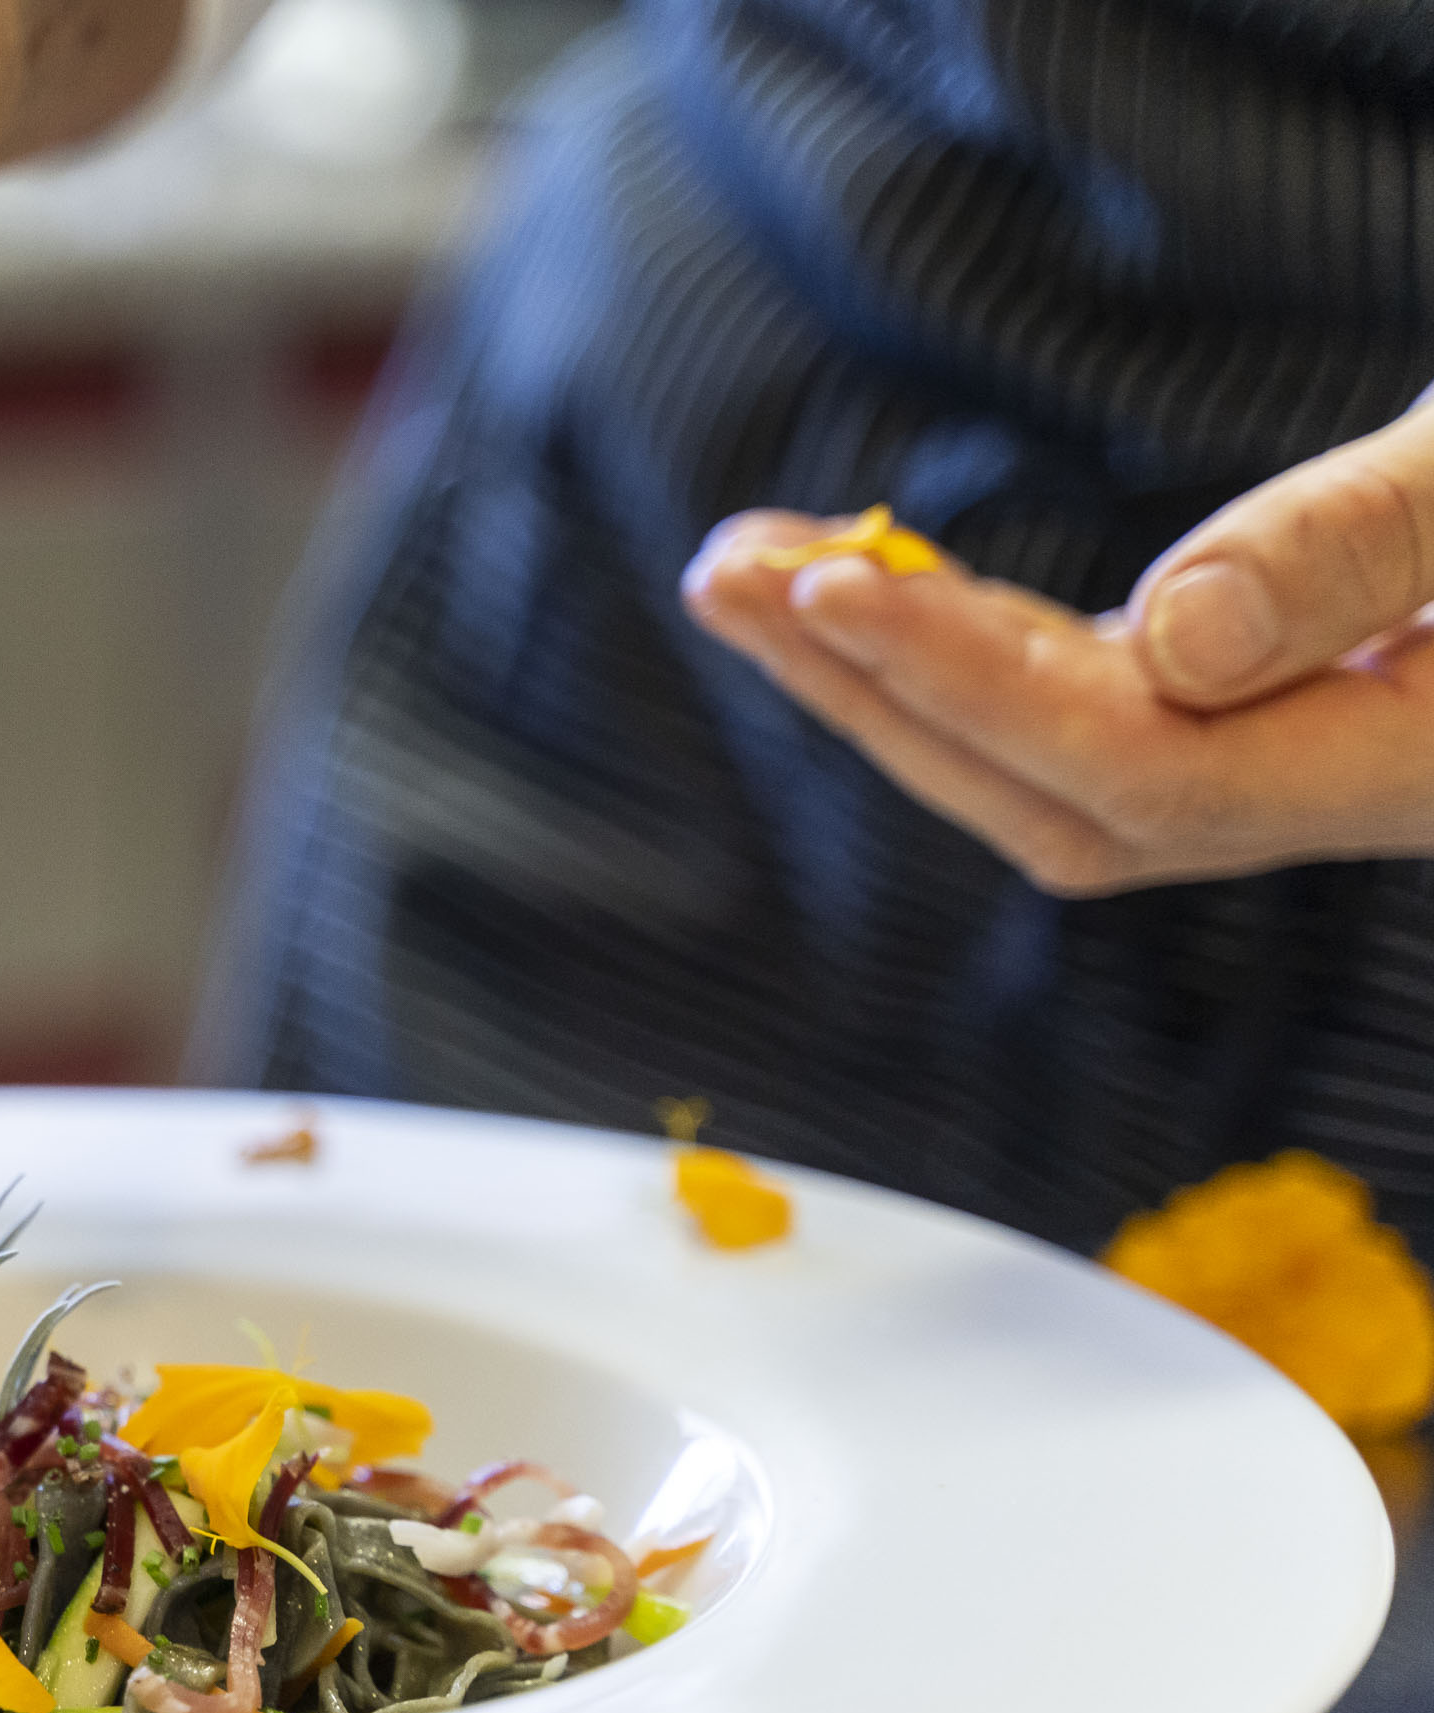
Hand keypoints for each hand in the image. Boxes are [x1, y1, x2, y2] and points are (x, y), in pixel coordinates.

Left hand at [683, 395, 1433, 894]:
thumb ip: (1369, 549)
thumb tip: (1179, 638)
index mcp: (1415, 765)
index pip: (1147, 769)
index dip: (973, 686)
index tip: (833, 586)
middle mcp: (1341, 784)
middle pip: (1055, 788)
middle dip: (871, 686)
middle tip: (722, 575)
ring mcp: (1301, 746)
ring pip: (1049, 746)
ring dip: (884, 661)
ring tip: (743, 564)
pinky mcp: (1272, 693)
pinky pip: (1085, 693)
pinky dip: (964, 636)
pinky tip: (861, 576)